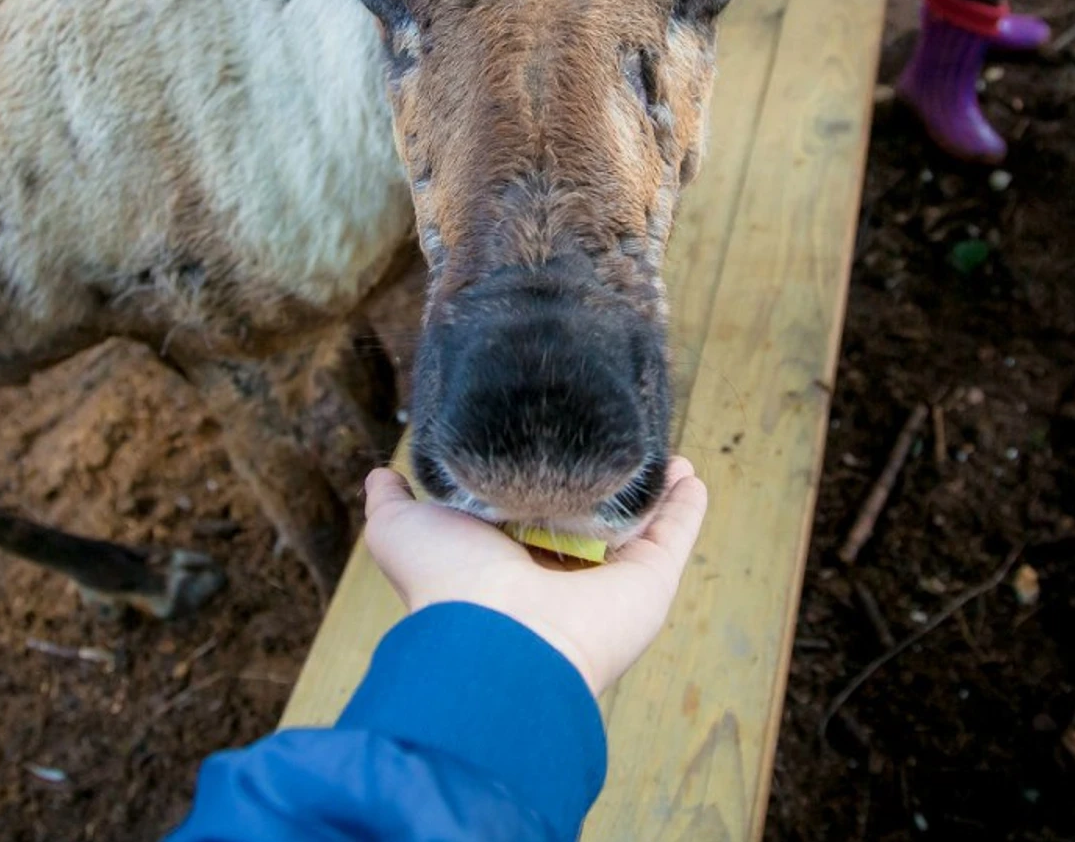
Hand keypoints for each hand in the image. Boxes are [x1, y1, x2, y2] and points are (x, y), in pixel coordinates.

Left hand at [363, 457, 709, 695]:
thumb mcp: (402, 530)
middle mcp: (559, 571)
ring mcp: (609, 578)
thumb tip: (383, 473)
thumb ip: (393, 501)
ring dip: (655, 486)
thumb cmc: (446, 585)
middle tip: (611, 434)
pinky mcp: (649, 581)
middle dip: (603, 480)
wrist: (499, 639)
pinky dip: (688, 505)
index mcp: (506, 560)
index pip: (532, 510)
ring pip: (639, 523)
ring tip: (664, 447)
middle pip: (591, 516)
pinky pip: (675, 535)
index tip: (552, 435)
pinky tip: (691, 472)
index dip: (542, 475)